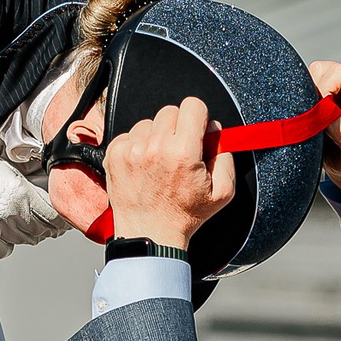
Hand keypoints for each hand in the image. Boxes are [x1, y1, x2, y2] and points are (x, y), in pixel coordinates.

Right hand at [0, 140, 72, 258]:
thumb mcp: (10, 171)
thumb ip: (32, 188)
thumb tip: (50, 201)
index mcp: (20, 195)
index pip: (54, 218)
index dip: (62, 219)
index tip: (63, 218)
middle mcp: (10, 215)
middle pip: (43, 231)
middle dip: (46, 225)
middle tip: (42, 215)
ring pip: (27, 240)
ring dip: (28, 232)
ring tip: (20, 218)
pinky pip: (5, 249)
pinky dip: (7, 242)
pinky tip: (3, 229)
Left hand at [102, 98, 235, 249]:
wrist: (149, 235)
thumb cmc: (184, 216)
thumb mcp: (222, 192)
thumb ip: (226, 156)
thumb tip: (216, 132)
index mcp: (183, 152)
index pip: (193, 105)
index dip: (198, 117)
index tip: (197, 131)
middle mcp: (155, 147)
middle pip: (170, 111)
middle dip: (178, 127)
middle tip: (179, 151)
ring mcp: (131, 150)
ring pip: (148, 123)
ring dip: (156, 136)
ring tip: (159, 162)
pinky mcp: (114, 155)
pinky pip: (129, 135)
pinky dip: (137, 146)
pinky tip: (144, 166)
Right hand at [308, 60, 340, 203]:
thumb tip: (324, 111)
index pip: (340, 75)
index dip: (322, 91)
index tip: (316, 115)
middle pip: (324, 69)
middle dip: (312, 92)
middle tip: (313, 120)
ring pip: (312, 73)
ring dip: (306, 95)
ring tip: (313, 120)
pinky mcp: (326, 87)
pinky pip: (306, 81)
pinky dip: (302, 97)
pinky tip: (308, 116)